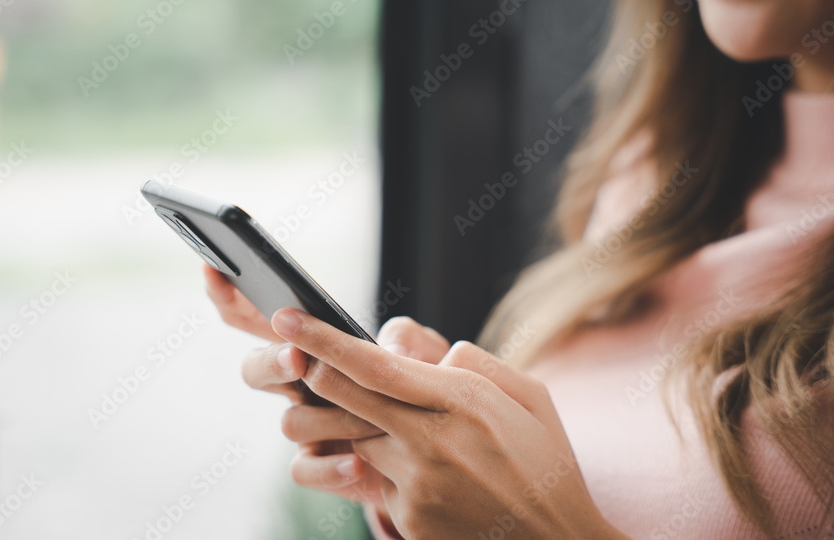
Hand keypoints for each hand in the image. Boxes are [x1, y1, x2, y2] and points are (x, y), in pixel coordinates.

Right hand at [204, 265, 450, 517]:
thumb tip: (393, 350)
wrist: (442, 446)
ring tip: (370, 418)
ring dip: (329, 417)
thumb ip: (407, 338)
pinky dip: (331, 468)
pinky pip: (304, 470)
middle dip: (270, 361)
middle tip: (296, 357)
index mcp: (311, 345)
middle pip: (255, 370)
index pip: (258, 317)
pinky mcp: (321, 465)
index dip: (229, 294)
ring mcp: (307, 426)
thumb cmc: (422, 386)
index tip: (214, 268)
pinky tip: (359, 463)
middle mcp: (298, 385)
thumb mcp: (422, 351)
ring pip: (289, 421)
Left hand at [269, 308, 627, 539]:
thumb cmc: (546, 464)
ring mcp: (415, 484)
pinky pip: (373, 478)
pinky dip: (378, 464)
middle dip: (311, 370)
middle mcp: (431, 440)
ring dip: (342, 421)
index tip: (287, 316)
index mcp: (462, 400)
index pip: (372, 363)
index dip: (321, 338)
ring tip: (363, 414)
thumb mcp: (531, 397)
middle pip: (342, 396)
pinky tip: (415, 466)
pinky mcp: (408, 517)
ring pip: (349, 437)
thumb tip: (426, 350)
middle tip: (294, 353)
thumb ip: (475, 362)